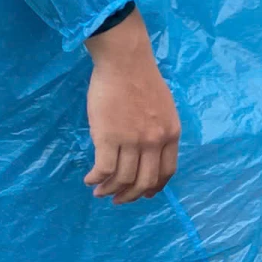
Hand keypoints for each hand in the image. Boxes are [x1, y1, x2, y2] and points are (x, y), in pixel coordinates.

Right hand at [82, 10, 180, 203]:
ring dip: (110, 190)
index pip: (167, 171)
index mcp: (171, 133)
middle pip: (145, 180)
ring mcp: (132, 140)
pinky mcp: (109, 137)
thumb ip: (160, 130)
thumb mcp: (164, 107)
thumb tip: (149, 150)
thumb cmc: (141, 79)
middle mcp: (154, 141)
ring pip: (123, 179)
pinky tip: (90, 179)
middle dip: (131, 195)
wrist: (125, 61)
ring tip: (100, 191)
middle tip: (118, 199)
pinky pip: (103, 169)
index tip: (144, 193)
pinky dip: (96, 179)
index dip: (155, 187)